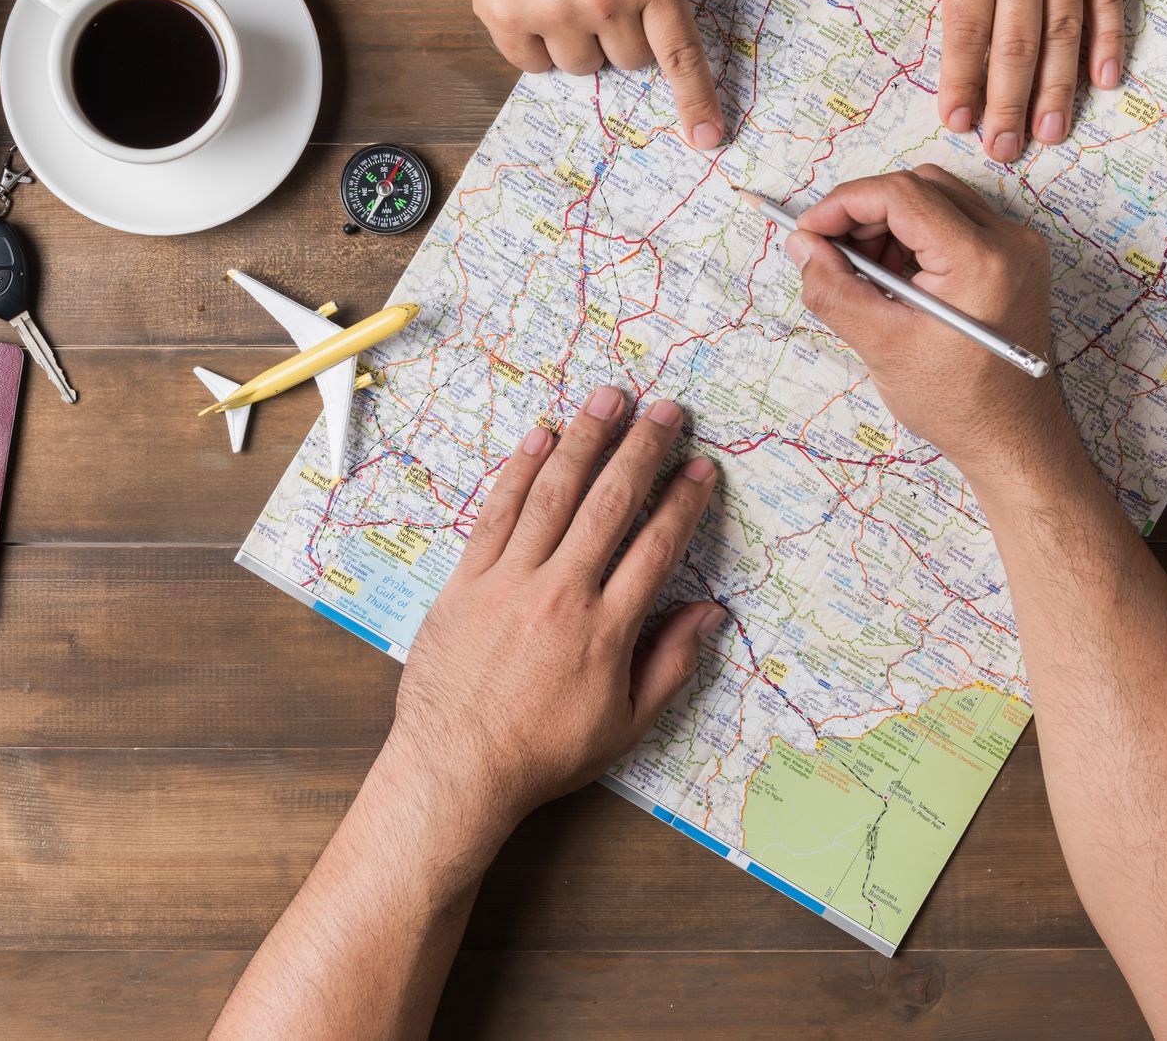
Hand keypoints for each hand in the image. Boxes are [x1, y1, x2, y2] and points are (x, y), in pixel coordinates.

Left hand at [379, 386, 725, 851]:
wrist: (456, 767)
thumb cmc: (543, 753)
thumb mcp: (626, 725)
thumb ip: (671, 664)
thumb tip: (710, 613)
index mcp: (606, 630)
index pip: (655, 548)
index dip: (682, 502)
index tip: (700, 467)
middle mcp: (560, 594)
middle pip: (609, 505)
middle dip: (641, 450)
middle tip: (665, 410)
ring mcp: (509, 582)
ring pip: (553, 495)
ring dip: (583, 440)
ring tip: (608, 399)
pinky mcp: (467, 580)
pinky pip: (497, 513)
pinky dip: (519, 471)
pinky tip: (540, 437)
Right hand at [437, 0, 725, 150]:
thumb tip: (665, 34)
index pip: (680, 52)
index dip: (696, 99)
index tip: (707, 137)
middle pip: (628, 62)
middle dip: (619, 35)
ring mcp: (553, 13)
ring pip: (582, 67)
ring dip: (575, 40)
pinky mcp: (508, 20)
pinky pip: (534, 65)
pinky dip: (534, 41)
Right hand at [783, 166, 1075, 482]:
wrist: (1013, 439)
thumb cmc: (958, 403)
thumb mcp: (881, 346)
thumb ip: (834, 289)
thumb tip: (802, 245)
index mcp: (981, 260)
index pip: (902, 195)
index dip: (844, 204)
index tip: (808, 229)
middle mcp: (1009, 241)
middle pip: (920, 187)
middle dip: (864, 212)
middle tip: (828, 251)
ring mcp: (1017, 248)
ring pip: (935, 200)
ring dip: (887, 225)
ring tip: (861, 274)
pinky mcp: (1013, 259)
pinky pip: (953, 223)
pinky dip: (913, 239)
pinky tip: (892, 280)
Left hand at [843, 0, 1129, 161]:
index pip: (966, 26)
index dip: (962, 78)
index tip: (956, 120)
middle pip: (1017, 41)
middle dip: (1007, 101)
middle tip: (1003, 150)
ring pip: (1064, 27)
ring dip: (1056, 86)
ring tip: (1048, 133)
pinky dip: (1108, 38)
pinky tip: (1103, 79)